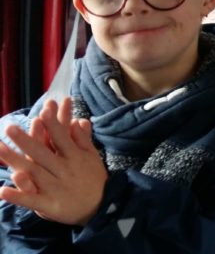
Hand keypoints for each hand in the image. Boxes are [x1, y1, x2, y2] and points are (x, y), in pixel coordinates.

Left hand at [0, 98, 106, 225]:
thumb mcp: (92, 157)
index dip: (53, 125)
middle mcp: (64, 171)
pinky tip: (2, 190)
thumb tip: (78, 120)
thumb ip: (83, 139)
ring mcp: (56, 188)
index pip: (62, 139)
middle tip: (10, 128)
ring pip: (34, 173)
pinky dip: (18, 196)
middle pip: (43, 154)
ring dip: (15, 162)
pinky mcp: (50, 206)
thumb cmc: (94, 178)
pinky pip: (32, 200)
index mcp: (75, 157)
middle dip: (26, 141)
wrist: (101, 208)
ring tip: (0, 149)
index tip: (43, 111)